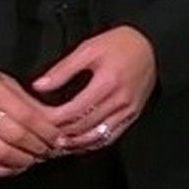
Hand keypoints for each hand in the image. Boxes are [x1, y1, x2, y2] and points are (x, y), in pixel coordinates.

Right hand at [0, 59, 63, 177]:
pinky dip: (3, 169)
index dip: (46, 130)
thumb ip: (29, 102)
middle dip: (38, 147)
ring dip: (23, 160)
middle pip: (14, 137)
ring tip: (36, 158)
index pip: (26, 116)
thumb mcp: (5, 81)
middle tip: (52, 150)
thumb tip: (55, 122)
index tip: (59, 137)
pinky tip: (16, 165)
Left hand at [35, 25, 157, 153]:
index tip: (36, 120)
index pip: (72, 111)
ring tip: (55, 143)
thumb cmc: (120, 44)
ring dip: (74, 143)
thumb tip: (38, 86)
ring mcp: (127, 111)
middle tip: (40, 135)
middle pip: (82, 126)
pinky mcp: (132, 116)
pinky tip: (78, 144)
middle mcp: (119, 101)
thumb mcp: (88, 49)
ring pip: (95, 136)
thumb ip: (63, 69)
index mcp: (107, 83)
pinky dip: (92, 144)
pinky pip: (110, 137)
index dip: (51, 119)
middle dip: (59, 133)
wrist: (153, 47)